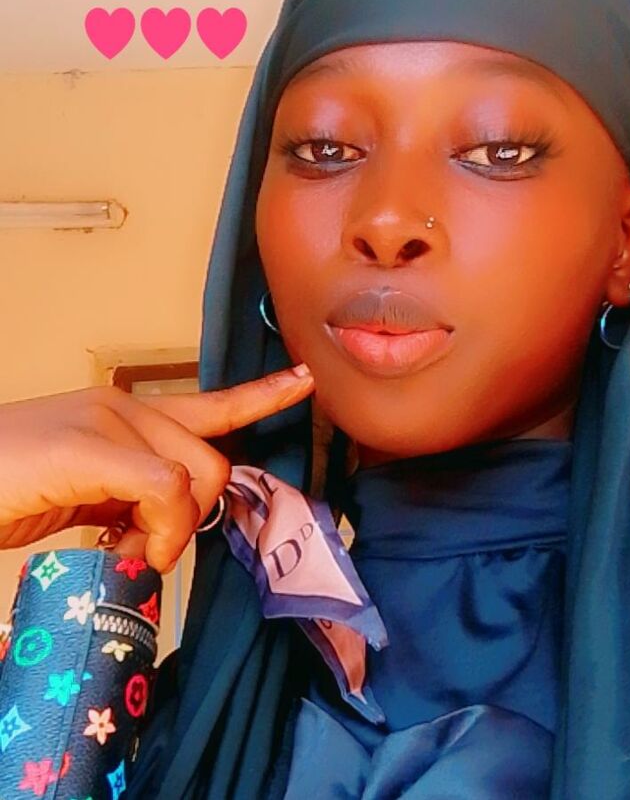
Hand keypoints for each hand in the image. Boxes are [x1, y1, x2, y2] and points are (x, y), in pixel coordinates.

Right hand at [0, 363, 313, 572]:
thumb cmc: (12, 488)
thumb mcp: (88, 494)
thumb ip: (133, 498)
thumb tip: (165, 532)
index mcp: (127, 415)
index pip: (210, 404)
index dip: (262, 396)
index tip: (304, 380)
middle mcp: (124, 407)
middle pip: (213, 461)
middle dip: (194, 517)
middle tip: (146, 547)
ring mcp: (106, 421)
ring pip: (194, 476)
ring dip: (172, 529)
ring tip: (125, 546)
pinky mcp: (88, 445)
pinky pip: (163, 488)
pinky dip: (157, 529)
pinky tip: (125, 546)